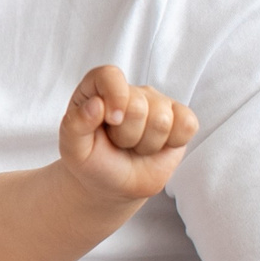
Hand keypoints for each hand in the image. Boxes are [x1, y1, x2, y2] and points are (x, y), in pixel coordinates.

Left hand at [58, 64, 197, 202]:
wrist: (113, 184)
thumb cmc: (92, 161)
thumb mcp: (72, 148)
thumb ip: (75, 125)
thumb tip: (96, 104)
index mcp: (98, 88)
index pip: (110, 76)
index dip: (114, 97)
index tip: (111, 121)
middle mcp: (131, 91)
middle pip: (138, 105)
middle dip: (126, 135)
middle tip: (119, 144)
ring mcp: (158, 103)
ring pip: (162, 119)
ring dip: (146, 144)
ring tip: (134, 147)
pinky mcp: (180, 118)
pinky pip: (187, 125)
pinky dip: (173, 143)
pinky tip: (157, 147)